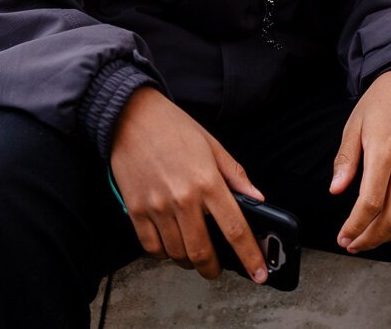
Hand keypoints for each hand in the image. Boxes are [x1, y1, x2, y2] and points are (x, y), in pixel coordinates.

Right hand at [109, 86, 268, 283]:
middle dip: (213, 269)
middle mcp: (183, 198)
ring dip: (188, 261)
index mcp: (208, 182)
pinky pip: (151, 247)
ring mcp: (157, 206)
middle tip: (217, 269)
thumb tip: (256, 198)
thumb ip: (235, 174)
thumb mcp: (212, 145)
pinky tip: (170, 245)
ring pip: (177, 253)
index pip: (235, 230)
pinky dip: (163, 254)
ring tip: (193, 253)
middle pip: (202, 252)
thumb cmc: (172, 127)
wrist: (131, 115)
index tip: (259, 274)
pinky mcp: (136, 210)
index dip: (250, 257)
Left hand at [330, 69, 390, 252]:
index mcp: (384, 151)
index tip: (343, 237)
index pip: (371, 202)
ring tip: (371, 239)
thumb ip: (345, 160)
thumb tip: (335, 190)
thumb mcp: (354, 126)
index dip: (356, 226)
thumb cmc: (380, 103)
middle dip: (370, 238)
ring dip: (390, 236)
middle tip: (353, 244)